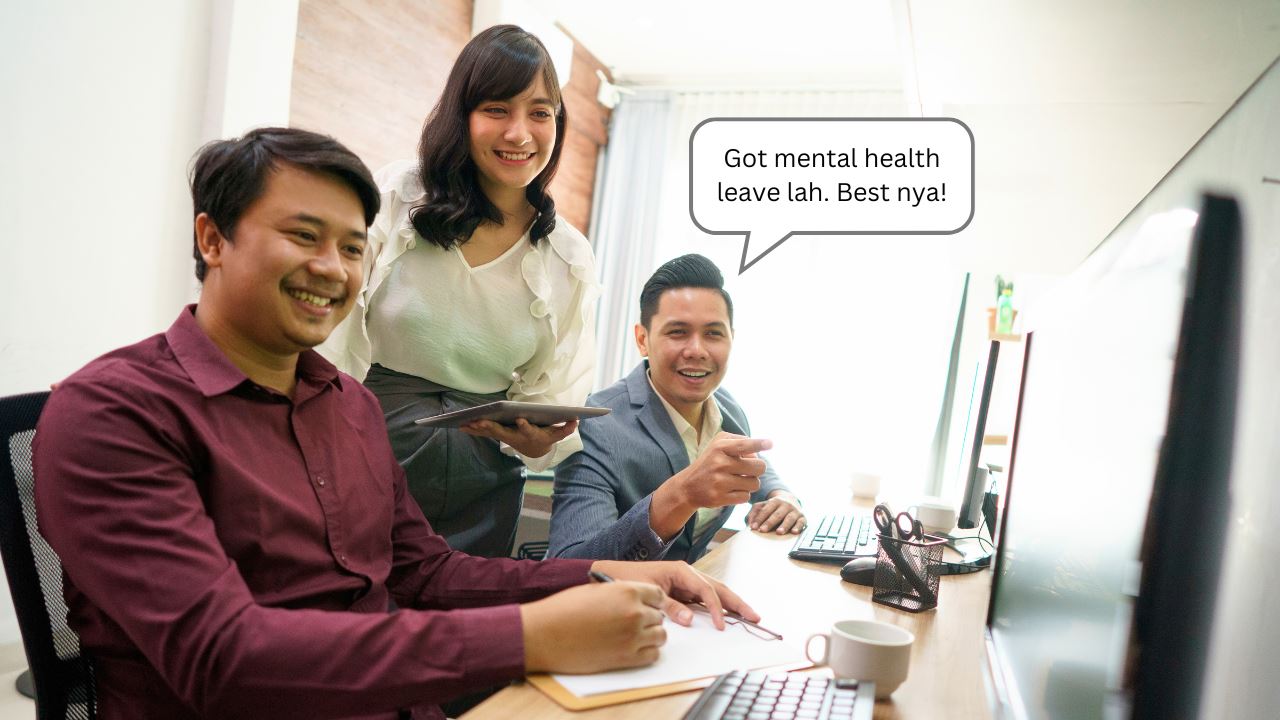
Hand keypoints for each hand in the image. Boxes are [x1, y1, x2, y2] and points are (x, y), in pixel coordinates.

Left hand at [460, 417, 577, 458]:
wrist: (535, 450)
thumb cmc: (546, 437)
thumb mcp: (558, 434)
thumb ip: (566, 428)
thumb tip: (576, 419)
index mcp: (530, 434)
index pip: (528, 430)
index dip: (525, 425)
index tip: (521, 419)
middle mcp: (516, 437)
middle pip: (502, 432)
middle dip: (490, 427)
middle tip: (479, 422)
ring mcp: (505, 436)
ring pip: (489, 433)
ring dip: (476, 429)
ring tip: (463, 424)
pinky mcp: (498, 435)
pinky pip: (484, 433)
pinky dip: (473, 429)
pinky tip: (461, 425)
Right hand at [521, 581, 665, 672]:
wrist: (544, 634)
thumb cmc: (563, 610)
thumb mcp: (596, 590)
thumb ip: (620, 593)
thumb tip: (634, 601)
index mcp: (627, 591)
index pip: (658, 595)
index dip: (652, 601)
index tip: (647, 606)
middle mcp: (634, 613)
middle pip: (659, 616)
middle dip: (649, 619)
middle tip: (634, 623)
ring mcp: (632, 637)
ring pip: (660, 636)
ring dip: (650, 636)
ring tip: (633, 637)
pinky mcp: (626, 658)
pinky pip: (652, 655)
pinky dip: (647, 653)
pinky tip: (632, 649)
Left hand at [590, 560, 759, 630]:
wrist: (609, 572)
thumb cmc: (627, 578)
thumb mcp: (648, 592)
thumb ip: (669, 607)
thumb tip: (690, 620)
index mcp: (680, 570)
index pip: (706, 590)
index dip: (716, 608)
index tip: (720, 626)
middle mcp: (687, 574)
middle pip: (718, 588)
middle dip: (737, 602)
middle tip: (755, 616)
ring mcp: (686, 581)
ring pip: (714, 592)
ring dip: (731, 604)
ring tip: (748, 615)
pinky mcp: (682, 589)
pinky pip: (704, 598)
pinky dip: (717, 606)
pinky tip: (727, 615)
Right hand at [650, 433, 770, 538]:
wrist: (687, 487)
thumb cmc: (710, 462)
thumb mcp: (718, 445)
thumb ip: (739, 442)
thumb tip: (759, 452)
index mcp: (720, 447)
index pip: (743, 445)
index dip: (758, 444)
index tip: (771, 443)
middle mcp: (719, 463)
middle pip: (759, 467)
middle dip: (758, 469)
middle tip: (748, 470)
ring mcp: (719, 481)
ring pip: (755, 483)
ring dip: (751, 483)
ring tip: (739, 480)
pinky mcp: (720, 498)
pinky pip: (746, 497)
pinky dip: (743, 494)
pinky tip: (732, 490)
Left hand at [747, 491, 805, 534]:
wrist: (790, 501)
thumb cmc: (773, 508)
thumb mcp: (763, 506)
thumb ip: (754, 513)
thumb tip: (750, 523)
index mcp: (774, 501)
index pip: (766, 510)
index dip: (759, 519)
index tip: (753, 527)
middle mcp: (786, 505)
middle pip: (777, 514)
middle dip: (769, 523)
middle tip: (762, 530)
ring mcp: (795, 511)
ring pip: (789, 518)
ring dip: (784, 525)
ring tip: (779, 532)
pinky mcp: (802, 517)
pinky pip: (802, 522)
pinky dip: (798, 527)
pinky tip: (794, 532)